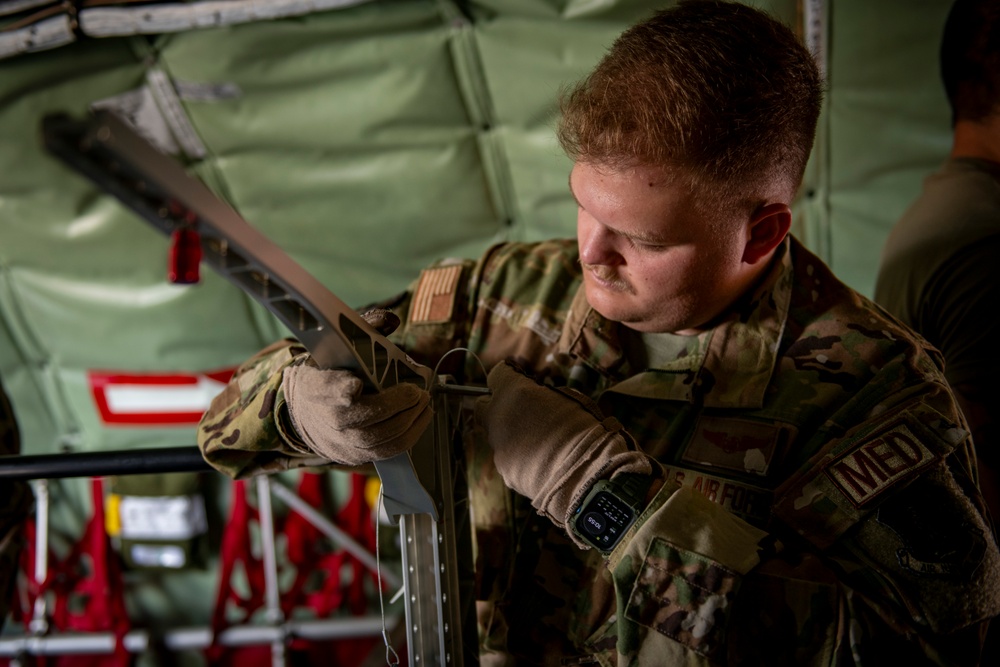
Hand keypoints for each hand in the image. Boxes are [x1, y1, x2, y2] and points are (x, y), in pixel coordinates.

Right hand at [282, 307, 430, 464]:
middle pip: (362, 417)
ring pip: (379, 437)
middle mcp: (326, 418)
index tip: (355, 384)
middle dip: (396, 404)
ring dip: (409, 420)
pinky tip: (421, 417)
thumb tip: (391, 320)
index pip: (327, 389)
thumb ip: (365, 330)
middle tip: (418, 391)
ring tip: (424, 402)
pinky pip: (386, 452)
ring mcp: (340, 441)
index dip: (340, 389)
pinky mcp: (355, 456)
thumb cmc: (333, 374)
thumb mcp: (340, 348)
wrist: (309, 412)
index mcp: (317, 385)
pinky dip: (410, 435)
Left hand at [474, 361, 654, 528]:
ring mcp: (499, 448)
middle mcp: (498, 419)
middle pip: (483, 406)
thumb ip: (544, 394)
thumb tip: (538, 396)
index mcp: (514, 394)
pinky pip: (508, 458)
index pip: (497, 374)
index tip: (521, 378)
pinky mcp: (505, 473)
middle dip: (498, 405)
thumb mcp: (571, 399)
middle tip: (522, 409)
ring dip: (511, 433)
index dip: (509, 375)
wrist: (586, 478)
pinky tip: (542, 462)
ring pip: (496, 435)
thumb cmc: (585, 431)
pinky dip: (520, 457)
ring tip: (540, 441)